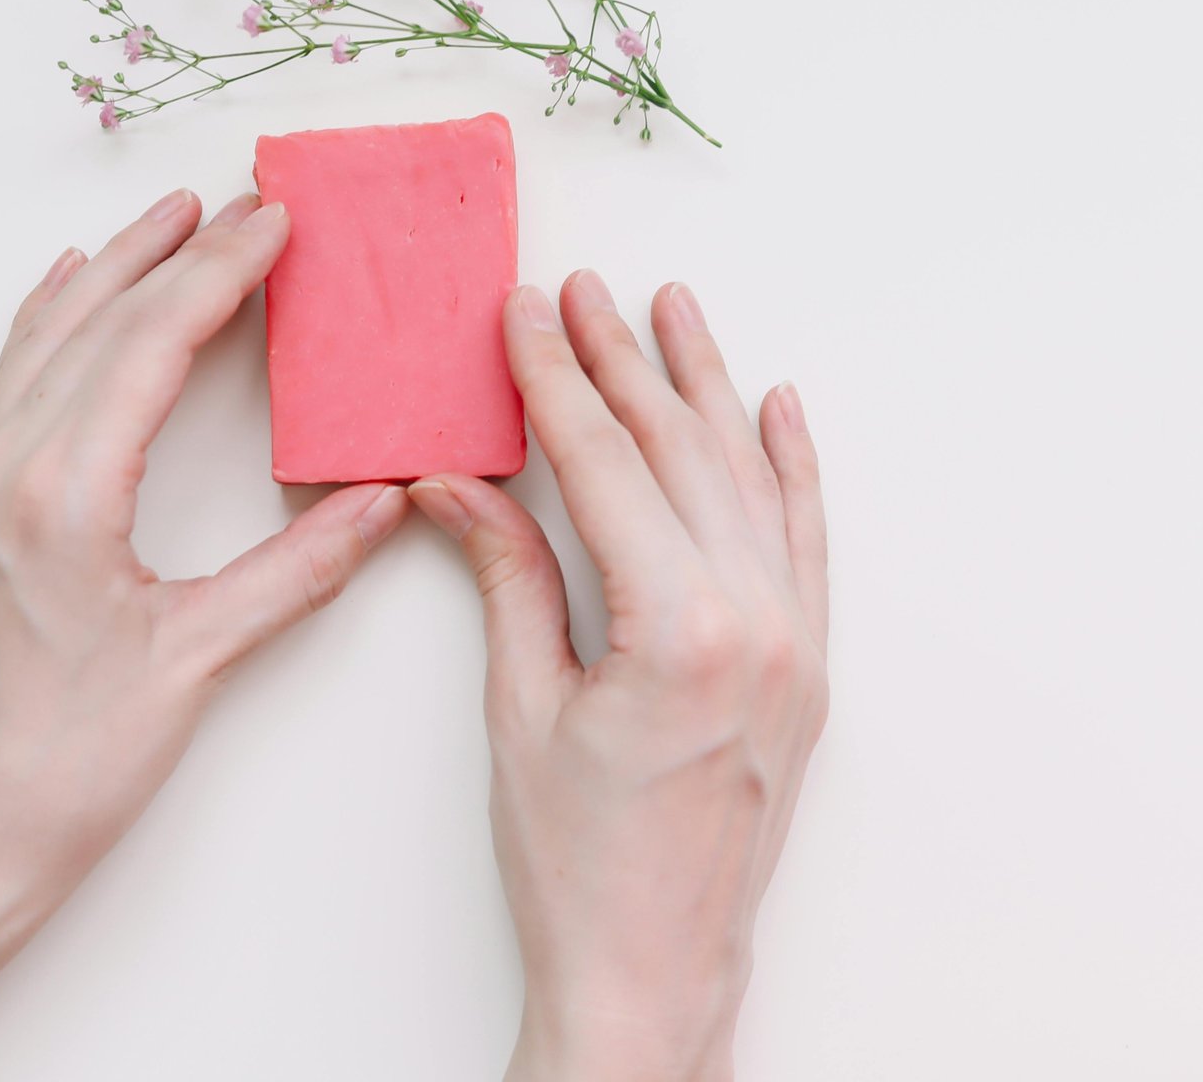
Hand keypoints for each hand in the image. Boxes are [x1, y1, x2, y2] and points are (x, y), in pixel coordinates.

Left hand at [0, 187, 406, 911]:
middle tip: (246, 200)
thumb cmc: (69, 762)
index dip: (220, 273)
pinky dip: (49, 315)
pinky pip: (12, 375)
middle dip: (179, 251)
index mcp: (62, 494)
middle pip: (101, 321)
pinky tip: (67, 282)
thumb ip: (295, 571)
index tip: (273, 219)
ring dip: (115, 267)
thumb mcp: (196, 660)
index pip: (151, 344)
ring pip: (48, 336)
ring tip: (170, 214)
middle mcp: (6, 467)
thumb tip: (381, 501)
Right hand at [409, 273, 827, 1081]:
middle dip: (622, 360)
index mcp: (680, 628)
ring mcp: (795, 641)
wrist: (653, 973)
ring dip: (705, 385)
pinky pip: (807, 538)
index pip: (604, 464)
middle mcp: (758, 621)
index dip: (555, 379)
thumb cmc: (576, 860)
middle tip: (582, 292)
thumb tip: (457, 483)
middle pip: (678, 452)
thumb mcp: (523, 708)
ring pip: (747, 477)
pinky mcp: (807, 663)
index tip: (526, 314)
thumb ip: (506, 574)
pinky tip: (777, 405)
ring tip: (675, 308)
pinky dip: (793, 465)